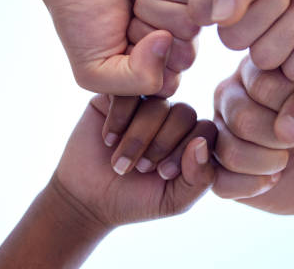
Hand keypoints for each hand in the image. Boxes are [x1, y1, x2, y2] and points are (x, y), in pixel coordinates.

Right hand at [45, 0, 201, 94]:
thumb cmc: (82, 14)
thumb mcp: (94, 70)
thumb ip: (135, 81)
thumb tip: (168, 42)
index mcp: (160, 65)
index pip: (169, 82)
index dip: (139, 63)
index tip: (117, 42)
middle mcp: (181, 38)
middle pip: (185, 56)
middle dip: (145, 33)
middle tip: (127, 14)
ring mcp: (192, 7)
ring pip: (190, 23)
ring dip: (152, 6)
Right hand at [53, 94, 215, 226]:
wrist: (87, 198)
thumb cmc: (135, 200)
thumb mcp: (174, 200)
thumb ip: (198, 178)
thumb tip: (201, 144)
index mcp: (192, 139)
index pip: (206, 130)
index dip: (187, 150)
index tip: (164, 174)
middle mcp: (172, 118)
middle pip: (184, 113)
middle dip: (162, 144)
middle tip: (142, 168)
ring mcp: (146, 104)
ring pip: (156, 104)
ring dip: (138, 137)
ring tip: (121, 163)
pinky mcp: (117, 97)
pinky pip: (128, 93)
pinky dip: (119, 118)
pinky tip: (109, 140)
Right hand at [212, 56, 293, 214]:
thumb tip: (285, 127)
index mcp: (256, 68)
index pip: (262, 83)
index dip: (293, 105)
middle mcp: (231, 95)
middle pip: (240, 117)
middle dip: (280, 137)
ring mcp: (220, 132)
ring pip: (228, 150)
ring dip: (268, 163)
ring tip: (286, 159)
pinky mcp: (218, 170)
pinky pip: (219, 181)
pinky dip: (253, 186)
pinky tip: (272, 179)